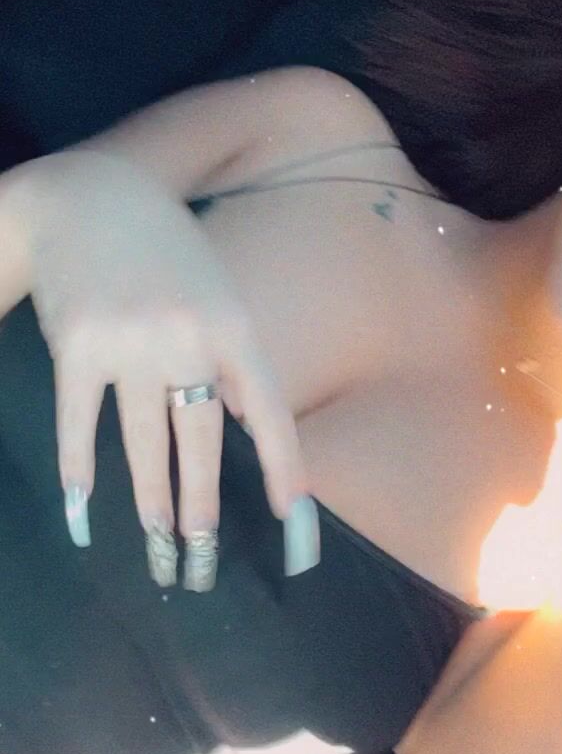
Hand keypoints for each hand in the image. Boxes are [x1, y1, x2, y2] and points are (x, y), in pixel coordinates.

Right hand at [11, 149, 318, 588]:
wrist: (87, 196)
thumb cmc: (162, 247)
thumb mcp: (216, 290)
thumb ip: (229, 355)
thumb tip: (240, 417)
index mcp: (231, 325)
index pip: (267, 409)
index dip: (283, 465)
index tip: (292, 517)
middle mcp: (186, 338)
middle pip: (199, 439)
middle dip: (201, 505)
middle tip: (200, 557)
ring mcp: (129, 343)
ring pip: (143, 441)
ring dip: (151, 500)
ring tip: (157, 544)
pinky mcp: (77, 346)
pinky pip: (80, 421)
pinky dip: (78, 469)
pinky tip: (82, 511)